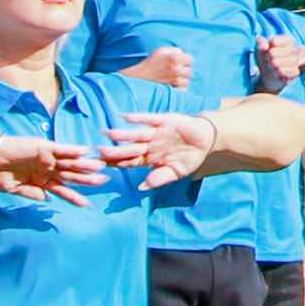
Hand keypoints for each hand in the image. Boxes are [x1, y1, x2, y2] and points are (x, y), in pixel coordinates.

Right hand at [0, 128, 116, 199]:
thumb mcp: (14, 189)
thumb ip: (31, 193)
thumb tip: (47, 199)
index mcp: (41, 180)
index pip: (62, 190)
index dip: (74, 197)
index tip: (88, 205)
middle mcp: (46, 168)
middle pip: (71, 176)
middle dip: (87, 179)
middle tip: (105, 181)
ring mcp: (46, 157)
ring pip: (70, 162)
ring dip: (85, 165)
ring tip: (102, 168)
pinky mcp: (43, 147)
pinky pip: (61, 149)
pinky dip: (73, 150)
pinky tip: (86, 153)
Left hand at [96, 108, 227, 185]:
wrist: (207, 140)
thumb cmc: (190, 157)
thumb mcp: (176, 172)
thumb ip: (159, 179)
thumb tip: (140, 188)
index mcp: (150, 158)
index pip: (130, 161)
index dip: (117, 164)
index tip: (102, 167)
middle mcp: (149, 145)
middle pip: (129, 149)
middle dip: (114, 151)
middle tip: (97, 152)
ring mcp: (155, 132)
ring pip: (136, 134)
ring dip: (123, 135)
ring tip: (108, 134)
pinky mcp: (164, 120)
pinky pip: (149, 119)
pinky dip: (138, 118)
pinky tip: (125, 117)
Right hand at [128, 49, 196, 88]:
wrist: (139, 72)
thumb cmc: (151, 60)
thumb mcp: (162, 50)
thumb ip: (175, 51)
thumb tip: (183, 54)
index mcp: (174, 58)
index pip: (190, 60)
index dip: (186, 60)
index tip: (181, 62)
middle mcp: (175, 69)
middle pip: (189, 72)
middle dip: (184, 70)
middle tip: (178, 70)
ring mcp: (173, 80)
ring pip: (186, 81)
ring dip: (182, 80)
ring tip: (176, 78)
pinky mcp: (170, 88)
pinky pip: (182, 90)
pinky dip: (180, 88)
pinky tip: (175, 85)